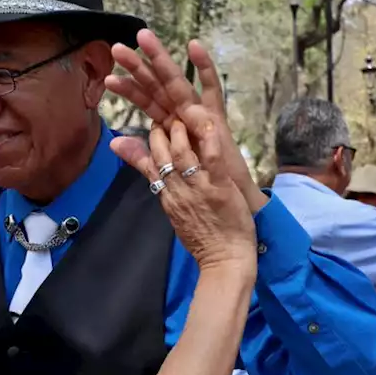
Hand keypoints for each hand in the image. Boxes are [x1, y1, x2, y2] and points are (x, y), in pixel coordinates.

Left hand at [106, 31, 267, 213]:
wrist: (230, 201)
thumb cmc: (201, 184)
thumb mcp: (164, 169)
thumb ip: (141, 154)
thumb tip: (115, 142)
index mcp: (171, 125)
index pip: (146, 101)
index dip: (128, 88)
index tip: (107, 76)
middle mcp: (184, 115)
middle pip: (157, 87)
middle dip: (139, 67)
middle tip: (117, 47)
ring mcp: (201, 114)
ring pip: (178, 83)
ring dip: (162, 61)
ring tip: (145, 39)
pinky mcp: (217, 118)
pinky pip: (212, 90)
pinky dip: (205, 68)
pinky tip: (194, 45)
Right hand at [111, 116, 254, 273]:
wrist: (224, 261)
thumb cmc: (203, 240)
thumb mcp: (174, 214)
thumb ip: (161, 191)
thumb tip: (151, 189)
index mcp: (167, 196)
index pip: (151, 162)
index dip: (153, 139)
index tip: (158, 124)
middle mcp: (178, 189)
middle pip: (162, 153)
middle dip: (163, 129)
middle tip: (171, 113)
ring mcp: (199, 188)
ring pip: (182, 153)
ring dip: (182, 130)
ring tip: (185, 114)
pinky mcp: (220, 188)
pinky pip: (212, 160)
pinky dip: (209, 140)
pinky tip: (209, 123)